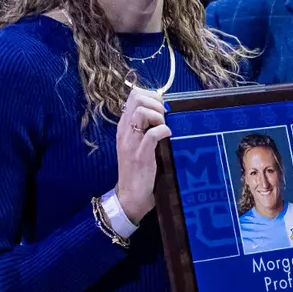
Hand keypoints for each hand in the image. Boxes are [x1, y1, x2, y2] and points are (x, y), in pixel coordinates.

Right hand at [115, 87, 169, 222]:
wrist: (130, 196)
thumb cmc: (138, 169)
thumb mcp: (137, 143)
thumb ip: (144, 127)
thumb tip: (162, 111)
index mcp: (124, 126)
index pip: (134, 95)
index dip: (151, 96)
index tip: (161, 109)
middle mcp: (125, 131)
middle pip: (137, 98)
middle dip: (156, 102)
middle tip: (164, 117)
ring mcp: (131, 143)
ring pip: (142, 112)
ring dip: (159, 116)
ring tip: (164, 127)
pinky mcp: (140, 156)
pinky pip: (153, 134)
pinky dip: (164, 131)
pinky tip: (168, 137)